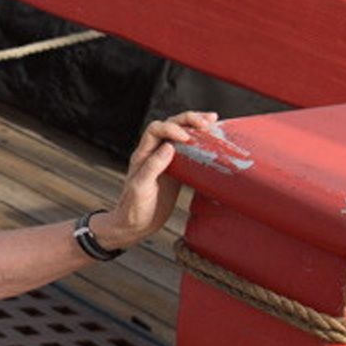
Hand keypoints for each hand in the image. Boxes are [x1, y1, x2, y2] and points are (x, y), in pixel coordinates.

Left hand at [98, 111, 220, 248]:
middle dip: (187, 120)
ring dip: (195, 126)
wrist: (135, 225)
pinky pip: (188, 151)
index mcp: (142, 154)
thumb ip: (152, 166)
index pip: (155, 130)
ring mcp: (166, 161)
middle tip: (207, 121)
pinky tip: (211, 141)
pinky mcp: (177, 170)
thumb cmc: (133, 208)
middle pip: (170, 125)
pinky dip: (200, 143)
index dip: (171, 129)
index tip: (186, 138)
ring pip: (180, 136)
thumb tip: (168, 146)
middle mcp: (154, 153)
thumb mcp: (140, 188)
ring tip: (213, 121)